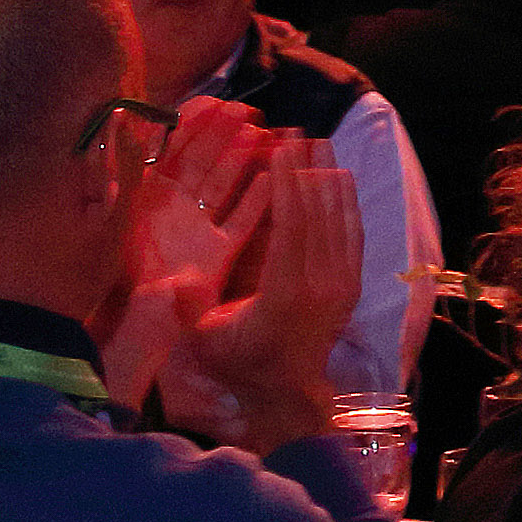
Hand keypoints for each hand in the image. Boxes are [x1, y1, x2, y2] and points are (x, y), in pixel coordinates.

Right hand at [143, 109, 357, 453]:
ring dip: (330, 177)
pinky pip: (353, 234)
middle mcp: (320, 286)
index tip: (281, 146)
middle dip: (309, 168)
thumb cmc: (236, 359)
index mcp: (284, 294)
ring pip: (340, 219)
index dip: (289, 181)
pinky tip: (338, 175)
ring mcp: (341, 286)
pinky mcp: (352, 286)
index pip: (292, 224)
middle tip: (298, 132)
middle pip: (319, 213)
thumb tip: (168, 279)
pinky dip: (347, 201)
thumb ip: (188, 307)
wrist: (285, 390)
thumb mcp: (203, 338)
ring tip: (318, 142)